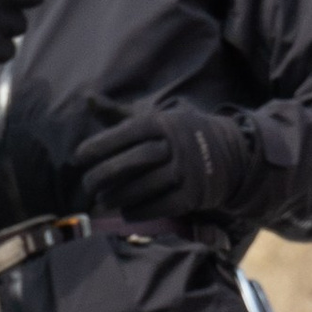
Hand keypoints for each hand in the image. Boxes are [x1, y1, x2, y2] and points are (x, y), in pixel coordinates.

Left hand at [75, 101, 261, 217]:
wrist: (233, 156)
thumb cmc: (182, 136)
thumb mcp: (155, 118)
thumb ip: (120, 113)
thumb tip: (87, 99)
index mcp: (163, 123)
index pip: (123, 135)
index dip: (97, 147)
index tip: (78, 159)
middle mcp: (176, 145)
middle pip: (132, 162)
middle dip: (104, 175)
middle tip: (87, 184)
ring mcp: (187, 171)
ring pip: (144, 186)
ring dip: (118, 196)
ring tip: (103, 200)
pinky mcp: (195, 195)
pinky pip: (162, 205)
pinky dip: (141, 211)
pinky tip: (127, 212)